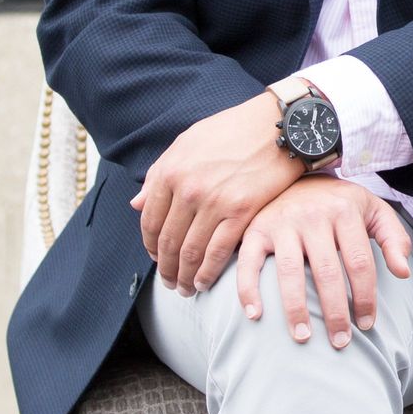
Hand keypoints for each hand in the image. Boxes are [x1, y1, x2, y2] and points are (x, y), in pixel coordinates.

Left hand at [134, 93, 303, 290]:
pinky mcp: (241, 211)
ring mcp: (214, 202)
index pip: (150, 221)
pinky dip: (208, 273)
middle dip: (166, 268)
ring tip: (185, 288)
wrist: (276, 125)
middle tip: (169, 282)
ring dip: (184, 276)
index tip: (156, 258)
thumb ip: (159, 174)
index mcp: (170, 171)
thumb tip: (136, 204)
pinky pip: (218, 252)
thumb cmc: (231, 130)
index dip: (150, 246)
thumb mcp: (187, 143)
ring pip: (190, 252)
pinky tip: (204, 282)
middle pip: (168, 242)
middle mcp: (188, 189)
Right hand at [237, 178, 412, 349]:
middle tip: (340, 342)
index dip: (365, 297)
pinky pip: (248, 262)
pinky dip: (248, 289)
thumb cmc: (340, 201)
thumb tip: (404, 273)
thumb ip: (394, 238)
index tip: (366, 325)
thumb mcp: (374, 210)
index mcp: (345, 211)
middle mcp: (313, 215)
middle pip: (327, 272)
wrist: (297, 171)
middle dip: (335, 312)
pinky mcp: (257, 229)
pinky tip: (255, 315)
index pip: (360, 262)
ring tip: (302, 338)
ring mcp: (282, 222)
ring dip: (295, 309)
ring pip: (289, 272)